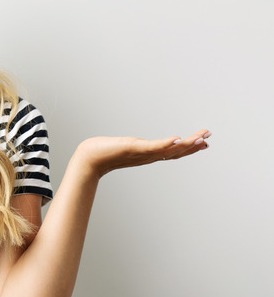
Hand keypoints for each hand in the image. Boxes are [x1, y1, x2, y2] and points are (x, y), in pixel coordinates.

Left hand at [75, 129, 210, 178]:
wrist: (89, 158)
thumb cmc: (104, 152)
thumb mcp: (126, 147)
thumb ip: (135, 147)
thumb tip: (140, 144)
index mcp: (148, 155)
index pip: (174, 152)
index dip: (190, 148)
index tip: (204, 142)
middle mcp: (148, 156)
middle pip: (176, 152)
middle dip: (193, 145)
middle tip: (209, 138)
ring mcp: (142, 153)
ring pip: (168, 150)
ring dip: (186, 145)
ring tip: (200, 139)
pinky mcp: (133, 149)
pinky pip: (153, 147)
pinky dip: (166, 144)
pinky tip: (177, 140)